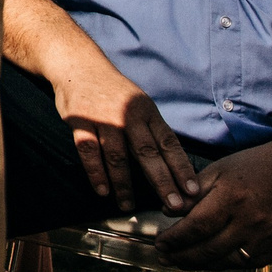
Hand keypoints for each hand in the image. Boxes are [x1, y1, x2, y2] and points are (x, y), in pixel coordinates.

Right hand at [48, 55, 199, 213]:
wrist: (78, 64)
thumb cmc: (114, 92)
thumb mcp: (139, 104)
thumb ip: (152, 131)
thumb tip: (174, 166)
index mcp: (147, 111)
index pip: (169, 143)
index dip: (182, 168)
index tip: (192, 191)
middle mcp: (128, 114)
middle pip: (148, 153)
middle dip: (162, 181)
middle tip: (173, 206)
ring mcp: (103, 117)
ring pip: (117, 156)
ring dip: (124, 184)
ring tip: (129, 206)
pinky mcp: (80, 120)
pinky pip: (89, 151)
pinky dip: (96, 172)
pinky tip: (102, 190)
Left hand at [155, 142, 271, 269]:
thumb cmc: (253, 168)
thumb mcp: (218, 170)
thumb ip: (192, 194)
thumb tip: (167, 213)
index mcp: (232, 198)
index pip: (197, 226)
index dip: (175, 239)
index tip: (159, 243)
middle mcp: (251, 222)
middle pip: (210, 249)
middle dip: (182, 257)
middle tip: (164, 258)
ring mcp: (267, 238)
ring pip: (227, 262)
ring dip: (201, 265)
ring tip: (181, 262)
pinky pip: (247, 264)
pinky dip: (225, 264)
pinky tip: (210, 261)